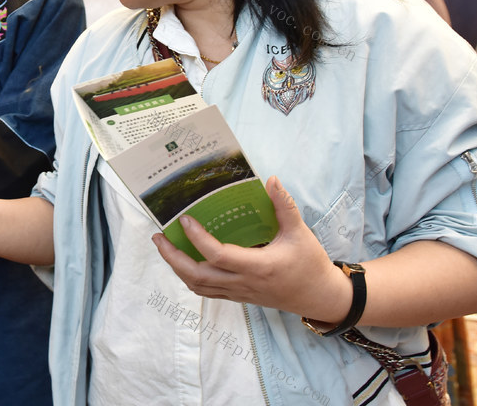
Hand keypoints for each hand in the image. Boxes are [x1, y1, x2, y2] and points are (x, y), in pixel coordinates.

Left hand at [152, 176, 352, 322]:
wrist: (318, 297)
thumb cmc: (310, 264)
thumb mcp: (300, 232)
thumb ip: (284, 206)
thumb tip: (271, 180)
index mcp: (257, 266)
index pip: (218, 255)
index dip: (198, 238)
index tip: (185, 219)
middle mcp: (243, 282)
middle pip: (197, 276)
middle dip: (172, 257)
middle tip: (158, 236)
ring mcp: (238, 292)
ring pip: (198, 286)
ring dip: (177, 267)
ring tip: (164, 246)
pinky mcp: (238, 296)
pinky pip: (207, 291)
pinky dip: (190, 277)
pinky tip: (183, 261)